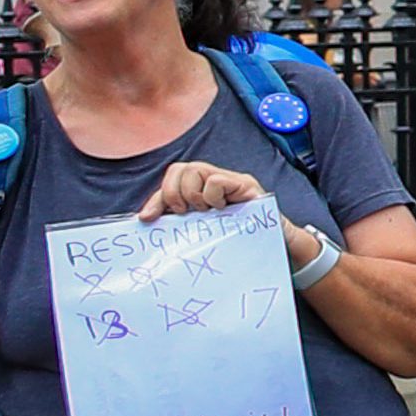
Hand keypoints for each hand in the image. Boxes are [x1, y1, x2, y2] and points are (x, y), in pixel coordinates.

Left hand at [130, 160, 276, 225]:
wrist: (270, 247)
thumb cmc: (234, 238)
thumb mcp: (199, 228)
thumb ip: (175, 220)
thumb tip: (144, 218)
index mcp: (199, 189)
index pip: (171, 179)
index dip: (157, 197)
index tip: (148, 219)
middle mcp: (213, 179)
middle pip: (179, 168)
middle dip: (173, 194)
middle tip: (185, 213)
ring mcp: (230, 179)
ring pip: (194, 169)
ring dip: (193, 196)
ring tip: (207, 212)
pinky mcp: (245, 185)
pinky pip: (216, 181)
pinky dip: (213, 197)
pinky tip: (222, 209)